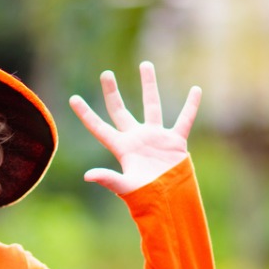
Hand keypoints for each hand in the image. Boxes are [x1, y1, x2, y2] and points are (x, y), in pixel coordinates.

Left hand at [69, 61, 200, 194]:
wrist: (170, 204)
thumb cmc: (145, 199)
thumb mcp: (124, 187)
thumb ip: (108, 179)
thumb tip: (87, 176)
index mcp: (121, 148)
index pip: (99, 127)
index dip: (86, 114)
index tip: (73, 99)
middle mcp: (136, 138)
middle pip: (120, 110)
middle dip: (112, 93)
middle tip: (106, 74)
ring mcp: (156, 138)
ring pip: (152, 105)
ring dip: (149, 85)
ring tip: (145, 65)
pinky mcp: (175, 141)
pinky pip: (184, 119)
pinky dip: (191, 106)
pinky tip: (196, 90)